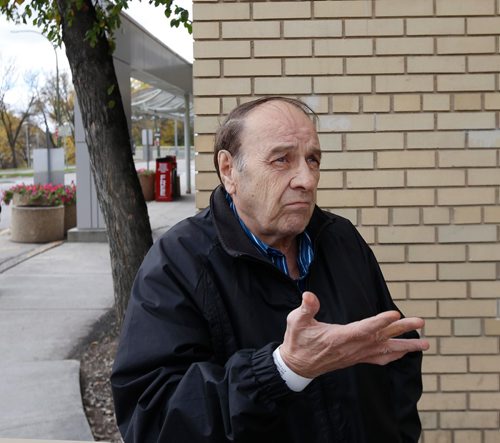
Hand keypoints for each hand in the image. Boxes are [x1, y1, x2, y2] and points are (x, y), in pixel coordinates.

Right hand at [279, 291, 429, 378]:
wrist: (297, 365)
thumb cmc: (297, 341)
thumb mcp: (296, 321)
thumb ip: (306, 308)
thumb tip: (309, 295)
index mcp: (339, 338)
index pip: (364, 329)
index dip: (379, 322)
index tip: (395, 314)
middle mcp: (352, 348)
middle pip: (382, 338)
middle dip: (403, 330)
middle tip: (421, 322)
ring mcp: (355, 355)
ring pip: (385, 351)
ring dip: (406, 346)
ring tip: (425, 343)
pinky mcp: (356, 359)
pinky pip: (379, 359)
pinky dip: (394, 356)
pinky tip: (404, 353)